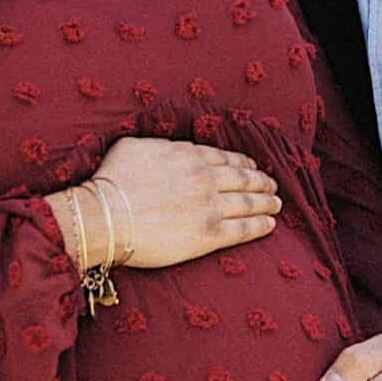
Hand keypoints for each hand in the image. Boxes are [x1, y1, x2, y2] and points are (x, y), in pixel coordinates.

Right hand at [78, 138, 277, 267]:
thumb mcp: (134, 146)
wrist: (105, 217)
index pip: (225, 158)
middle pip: (243, 179)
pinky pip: (243, 229)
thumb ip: (159, 145)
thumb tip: (165, 148)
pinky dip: (260, 225)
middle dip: (261, 182)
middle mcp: (205, 178)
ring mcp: (210, 207)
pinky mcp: (209, 235)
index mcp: (189, 156)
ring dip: (266, 202)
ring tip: (276, 203)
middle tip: (272, 185)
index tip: (251, 167)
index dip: (242, 164)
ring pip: (248, 202)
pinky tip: (270, 224)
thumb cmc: (110, 182)